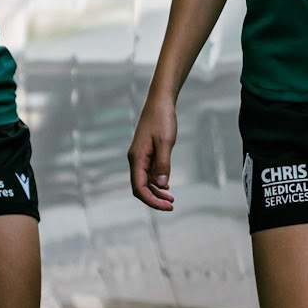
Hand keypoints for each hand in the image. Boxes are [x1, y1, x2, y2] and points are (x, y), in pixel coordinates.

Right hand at [129, 94, 177, 210]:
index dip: (151, 200)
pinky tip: (166, 186)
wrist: (160, 102)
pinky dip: (157, 182)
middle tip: (171, 205)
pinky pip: (149, 172)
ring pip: (145, 181)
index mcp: (137, 158)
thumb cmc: (162, 119)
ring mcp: (140, 156)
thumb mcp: (166, 142)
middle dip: (154, 199)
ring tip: (171, 199)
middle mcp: (136, 159)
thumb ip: (163, 164)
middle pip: (140, 187)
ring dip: (156, 192)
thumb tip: (160, 185)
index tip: (167, 206)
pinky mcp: (146, 153)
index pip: (139, 187)